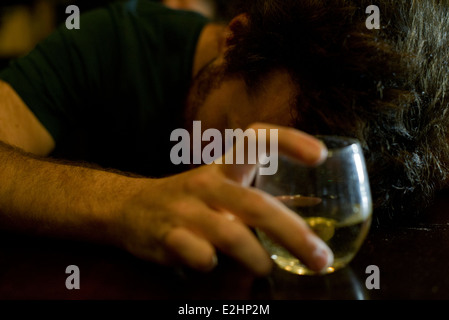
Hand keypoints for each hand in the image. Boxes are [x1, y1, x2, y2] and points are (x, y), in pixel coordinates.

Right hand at [116, 123, 332, 275]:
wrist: (129, 207)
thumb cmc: (189, 200)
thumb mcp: (218, 185)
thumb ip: (253, 199)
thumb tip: (303, 231)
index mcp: (223, 167)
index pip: (256, 140)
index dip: (289, 141)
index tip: (320, 155)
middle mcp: (206, 184)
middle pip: (255, 205)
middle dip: (293, 234)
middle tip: (320, 257)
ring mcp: (185, 210)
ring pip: (230, 234)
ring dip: (257, 257)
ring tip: (268, 268)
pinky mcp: (167, 236)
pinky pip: (197, 252)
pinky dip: (212, 262)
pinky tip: (214, 265)